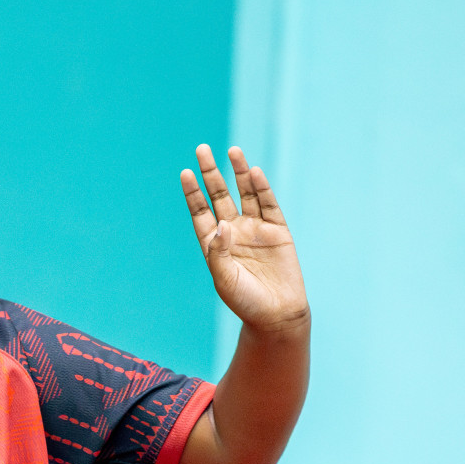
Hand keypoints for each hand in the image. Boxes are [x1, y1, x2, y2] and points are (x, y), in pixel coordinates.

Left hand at [182, 145, 308, 332]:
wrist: (277, 315)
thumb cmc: (245, 301)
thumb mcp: (224, 279)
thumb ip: (219, 252)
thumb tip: (222, 223)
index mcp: (214, 243)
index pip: (200, 211)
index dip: (193, 192)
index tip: (185, 172)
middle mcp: (233, 231)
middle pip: (220, 195)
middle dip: (211, 173)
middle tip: (201, 148)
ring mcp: (256, 229)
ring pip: (246, 194)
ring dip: (238, 173)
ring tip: (231, 150)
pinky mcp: (278, 232)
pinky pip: (269, 205)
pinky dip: (263, 188)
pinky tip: (254, 172)